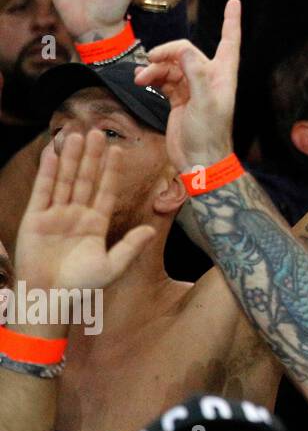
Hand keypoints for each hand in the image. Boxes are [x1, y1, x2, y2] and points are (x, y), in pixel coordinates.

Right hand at [15, 131, 153, 293]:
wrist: (49, 299)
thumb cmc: (81, 286)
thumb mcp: (112, 266)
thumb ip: (130, 247)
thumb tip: (151, 229)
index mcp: (96, 223)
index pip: (106, 190)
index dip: (111, 171)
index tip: (118, 150)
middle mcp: (77, 215)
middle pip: (85, 179)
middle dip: (91, 157)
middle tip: (98, 131)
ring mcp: (55, 215)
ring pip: (65, 180)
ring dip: (70, 158)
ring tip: (77, 134)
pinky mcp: (35, 219)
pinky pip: (43, 191)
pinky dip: (47, 172)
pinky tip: (53, 154)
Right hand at [133, 0, 241, 169]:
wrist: (199, 160)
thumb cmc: (210, 133)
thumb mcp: (205, 102)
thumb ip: (196, 74)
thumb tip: (184, 51)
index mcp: (223, 75)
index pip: (229, 40)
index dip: (231, 20)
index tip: (234, 1)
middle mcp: (210, 77)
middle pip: (187, 51)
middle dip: (168, 52)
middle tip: (151, 60)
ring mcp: (193, 87)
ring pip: (171, 65)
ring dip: (155, 68)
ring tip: (141, 77)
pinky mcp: (178, 98)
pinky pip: (163, 78)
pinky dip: (152, 77)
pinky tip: (141, 81)